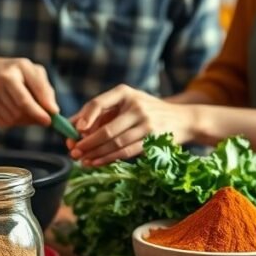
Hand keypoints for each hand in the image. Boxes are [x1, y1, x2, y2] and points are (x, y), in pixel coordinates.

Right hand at [0, 57, 58, 127]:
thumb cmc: (18, 72)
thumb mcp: (33, 72)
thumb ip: (45, 89)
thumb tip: (53, 111)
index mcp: (11, 72)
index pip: (24, 99)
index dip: (38, 112)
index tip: (50, 120)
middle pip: (20, 111)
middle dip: (35, 116)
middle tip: (45, 117)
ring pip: (14, 119)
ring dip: (26, 119)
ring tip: (30, 110)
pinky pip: (5, 124)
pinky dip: (15, 122)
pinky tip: (17, 111)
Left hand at [69, 86, 194, 165]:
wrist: (183, 119)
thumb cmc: (147, 111)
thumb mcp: (127, 104)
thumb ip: (102, 113)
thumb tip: (72, 127)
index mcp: (125, 93)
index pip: (99, 103)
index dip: (85, 117)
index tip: (76, 130)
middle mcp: (136, 106)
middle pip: (107, 129)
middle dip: (87, 143)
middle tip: (74, 151)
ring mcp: (146, 123)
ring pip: (115, 143)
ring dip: (96, 153)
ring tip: (82, 159)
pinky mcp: (153, 139)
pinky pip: (126, 152)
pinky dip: (109, 158)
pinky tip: (96, 162)